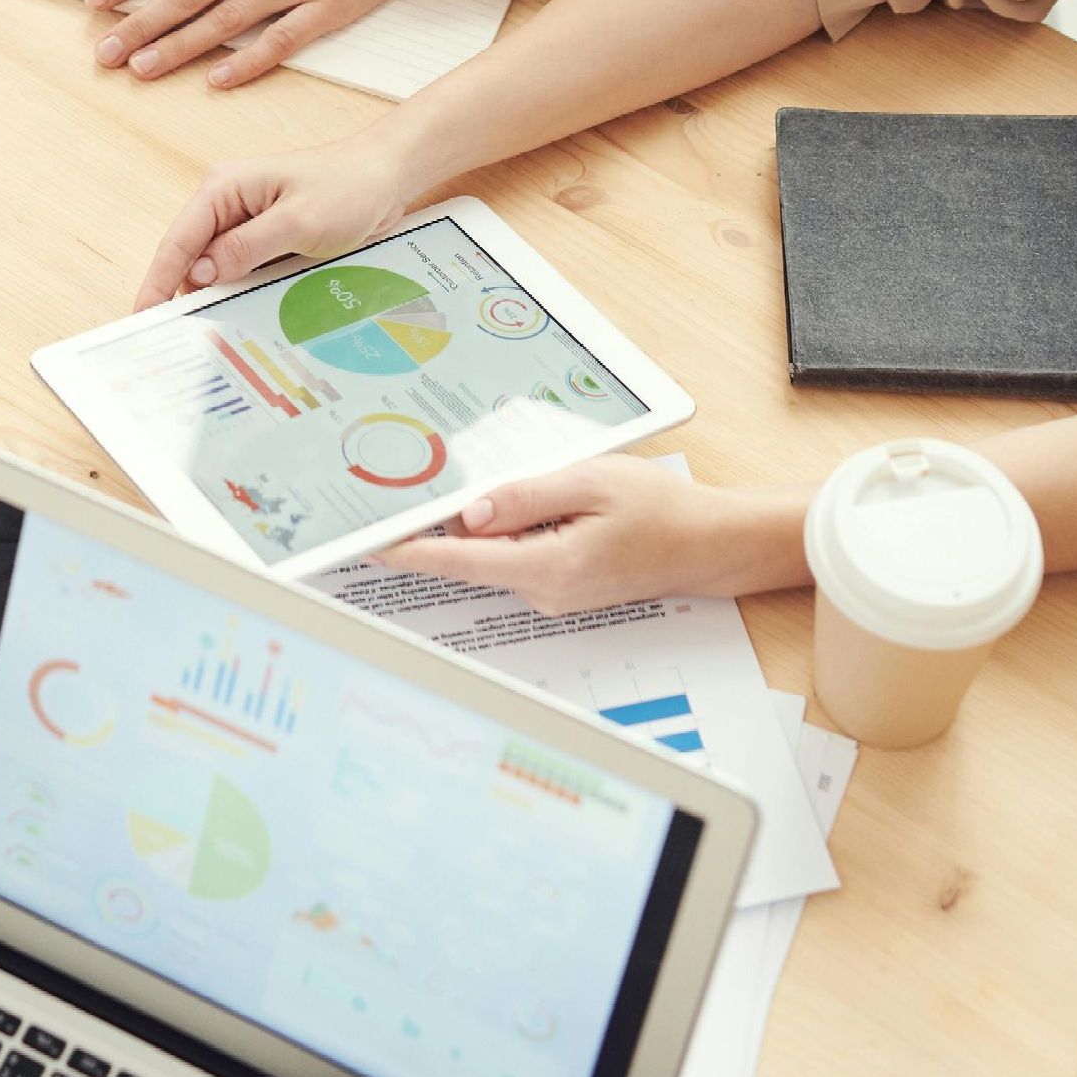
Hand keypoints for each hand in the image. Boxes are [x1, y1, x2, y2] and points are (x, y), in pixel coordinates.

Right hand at [136, 131, 419, 308]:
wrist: (387, 177)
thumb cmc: (348, 186)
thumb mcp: (298, 222)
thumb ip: (246, 248)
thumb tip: (201, 274)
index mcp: (224, 188)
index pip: (179, 239)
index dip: (158, 279)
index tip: (144, 313)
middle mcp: (227, 203)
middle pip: (190, 257)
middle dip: (181, 293)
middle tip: (173, 336)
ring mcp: (245, 222)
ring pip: (215, 268)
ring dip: (212, 296)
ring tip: (204, 333)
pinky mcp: (264, 238)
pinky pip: (240, 270)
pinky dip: (237, 291)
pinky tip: (237, 316)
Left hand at [380, 457, 811, 615]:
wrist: (710, 543)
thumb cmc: (660, 510)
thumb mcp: (590, 483)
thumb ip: (525, 497)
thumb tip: (468, 512)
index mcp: (548, 568)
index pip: (459, 561)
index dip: (409, 550)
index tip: (366, 543)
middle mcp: (544, 590)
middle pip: (470, 557)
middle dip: (437, 527)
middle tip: (399, 491)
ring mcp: (551, 592)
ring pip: (494, 554)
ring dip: (479, 524)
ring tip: (476, 488)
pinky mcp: (559, 584)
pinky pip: (516, 556)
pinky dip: (506, 531)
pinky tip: (518, 504)